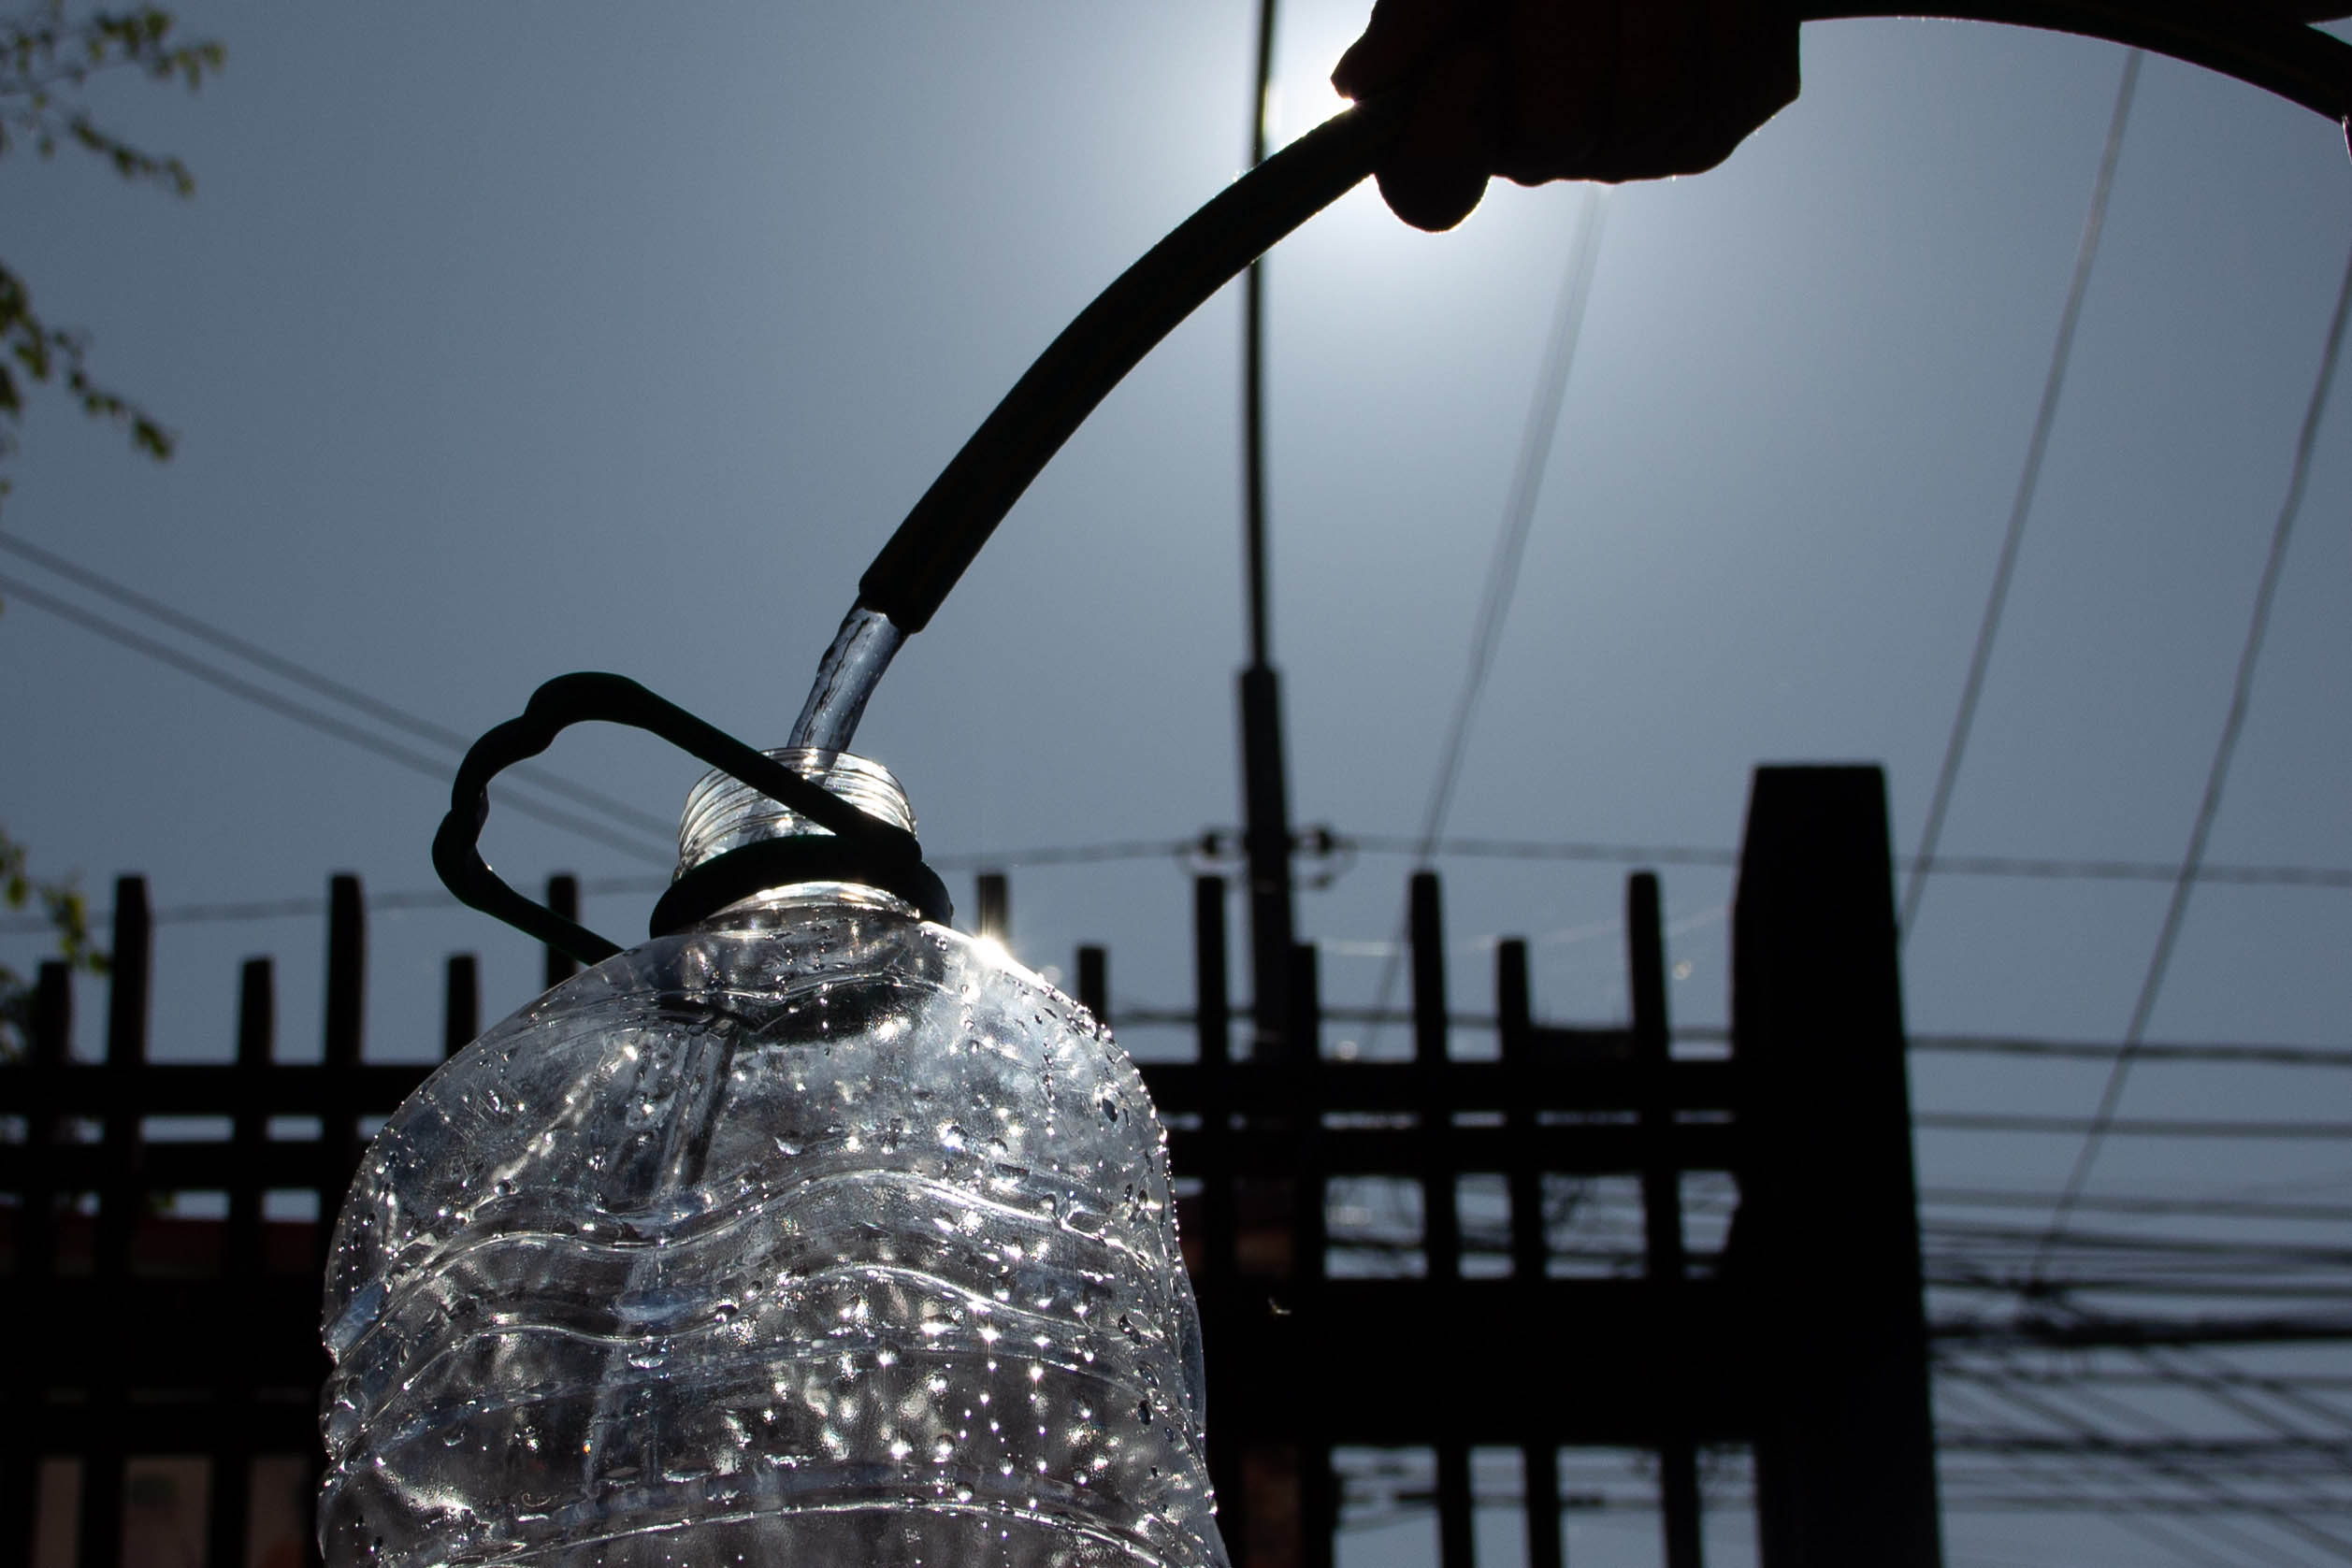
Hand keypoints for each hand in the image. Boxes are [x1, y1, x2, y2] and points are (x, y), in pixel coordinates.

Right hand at [1332, 0, 1800, 230]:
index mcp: (1466, 104)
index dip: (1447, 131)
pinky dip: (1726, 8)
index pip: (1429, 184)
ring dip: (1656, 2)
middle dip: (1568, 17)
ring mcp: (1643, 139)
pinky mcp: (1732, 107)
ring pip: (1652, 106)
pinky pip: (1732, 78)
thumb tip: (1360, 85)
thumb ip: (1416, 12)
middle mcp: (1550, 142)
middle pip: (1554, 132)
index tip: (1469, 54)